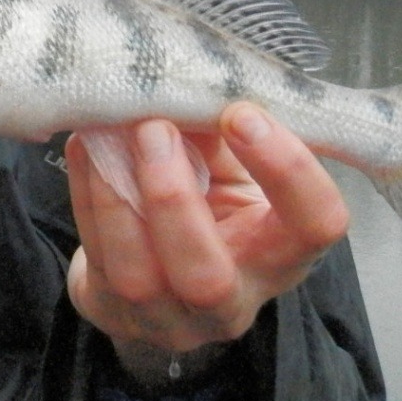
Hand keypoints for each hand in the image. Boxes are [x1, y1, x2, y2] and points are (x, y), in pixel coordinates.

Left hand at [65, 104, 349, 387]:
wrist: (157, 270)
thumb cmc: (209, 204)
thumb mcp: (230, 169)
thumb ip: (219, 134)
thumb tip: (188, 83)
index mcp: (282, 254)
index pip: (316, 225)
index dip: (286, 169)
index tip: (241, 114)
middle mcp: (231, 301)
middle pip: (208, 277)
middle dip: (173, 199)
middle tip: (154, 128)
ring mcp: (167, 317)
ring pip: (138, 276)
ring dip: (117, 195)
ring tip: (106, 131)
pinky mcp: (113, 311)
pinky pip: (95, 256)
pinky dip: (87, 193)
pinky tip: (85, 147)